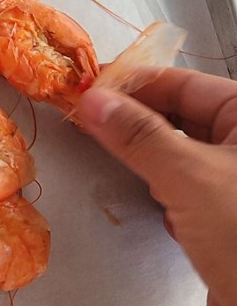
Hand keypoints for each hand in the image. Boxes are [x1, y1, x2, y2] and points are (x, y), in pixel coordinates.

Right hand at [77, 67, 236, 305]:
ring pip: (178, 154)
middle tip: (83, 119)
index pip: (185, 85)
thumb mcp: (189, 176)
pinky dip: (161, 190)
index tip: (85, 88)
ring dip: (145, 155)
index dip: (134, 84)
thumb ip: (138, 136)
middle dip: (135, 119)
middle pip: (180, 115)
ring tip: (103, 150)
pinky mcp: (224, 221)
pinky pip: (182, 190)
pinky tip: (147, 200)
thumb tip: (91, 99)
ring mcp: (234, 185)